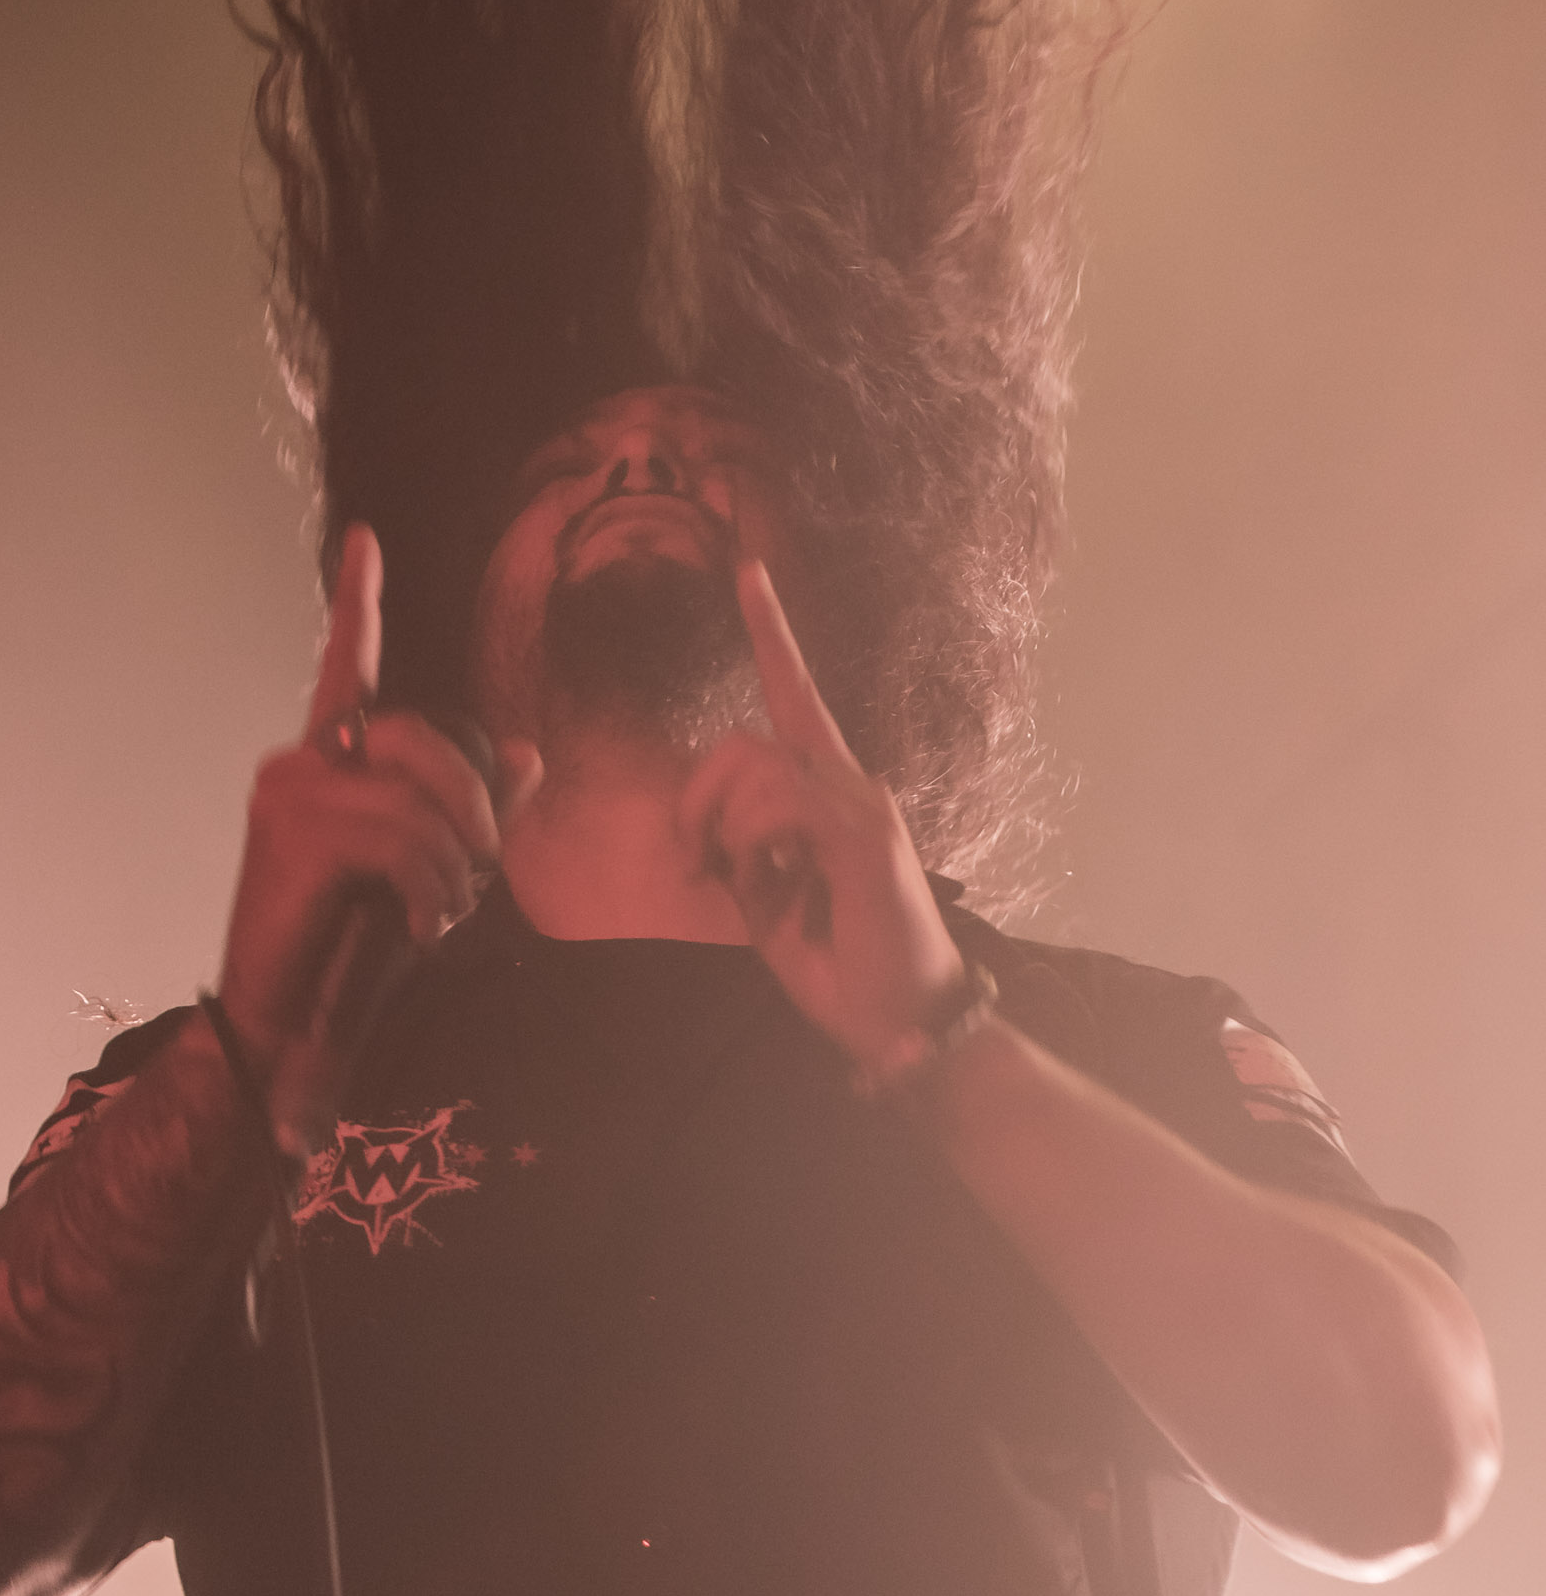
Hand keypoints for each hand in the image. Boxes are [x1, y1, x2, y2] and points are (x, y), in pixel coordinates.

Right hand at [218, 524, 540, 1157]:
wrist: (291, 1024)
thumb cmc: (352, 955)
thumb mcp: (430, 875)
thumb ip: (470, 814)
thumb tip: (526, 753)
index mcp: (330, 765)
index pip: (349, 670)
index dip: (357, 605)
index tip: (365, 541)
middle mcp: (302, 762)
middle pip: (423, 737)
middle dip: (474, 808)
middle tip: (481, 873)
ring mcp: (290, 789)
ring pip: (418, 795)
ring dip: (456, 866)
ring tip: (442, 913)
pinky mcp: (295, 829)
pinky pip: (401, 835)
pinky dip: (433, 889)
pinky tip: (424, 929)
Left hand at [678, 561, 965, 1077]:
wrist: (900, 1025)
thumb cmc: (843, 970)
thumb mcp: (769, 906)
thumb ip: (741, 854)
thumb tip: (703, 830)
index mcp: (824, 794)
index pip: (794, 695)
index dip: (771, 631)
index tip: (748, 570)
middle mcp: (849, 783)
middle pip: (741, 742)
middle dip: (695, 800)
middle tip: (696, 864)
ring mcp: (862, 805)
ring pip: (755, 770)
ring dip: (727, 833)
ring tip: (748, 887)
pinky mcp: (866, 836)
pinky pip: (781, 805)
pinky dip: (756, 845)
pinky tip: (778, 885)